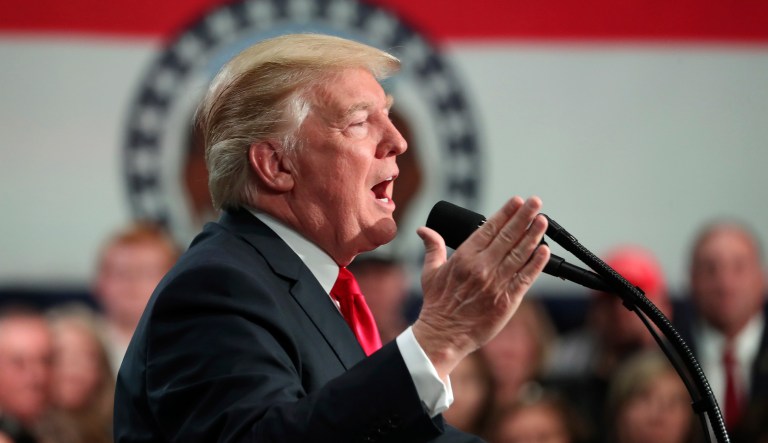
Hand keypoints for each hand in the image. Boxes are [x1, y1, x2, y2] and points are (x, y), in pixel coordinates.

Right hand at [412, 196, 549, 378]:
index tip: (517, 201)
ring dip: (533, 235)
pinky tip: (544, 250)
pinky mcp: (507, 300)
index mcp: (464, 257)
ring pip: (519, 254)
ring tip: (542, 220)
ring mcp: (496, 283)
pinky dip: (536, 263)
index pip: (489, 229)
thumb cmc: (437, 304)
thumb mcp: (430, 272)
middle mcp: (482, 267)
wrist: (444, 334)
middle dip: (524, 217)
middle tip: (535, 202)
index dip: (505, 213)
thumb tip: (423, 230)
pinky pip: (525, 278)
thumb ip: (432, 248)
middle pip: (508, 236)